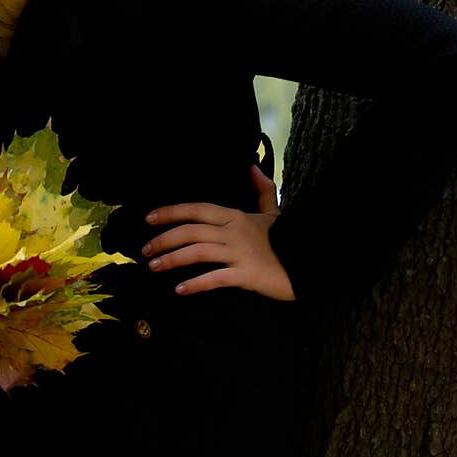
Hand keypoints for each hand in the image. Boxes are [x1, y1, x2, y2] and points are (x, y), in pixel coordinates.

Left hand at [142, 162, 295, 301]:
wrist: (312, 261)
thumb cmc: (289, 239)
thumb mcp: (274, 212)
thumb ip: (262, 190)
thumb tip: (252, 167)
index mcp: (236, 217)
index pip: (197, 210)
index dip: (171, 212)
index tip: (149, 219)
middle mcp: (234, 232)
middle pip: (191, 231)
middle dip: (164, 239)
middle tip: (145, 250)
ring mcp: (240, 253)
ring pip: (198, 252)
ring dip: (173, 259)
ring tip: (155, 267)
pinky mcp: (247, 275)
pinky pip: (216, 278)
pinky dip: (196, 284)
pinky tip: (180, 290)